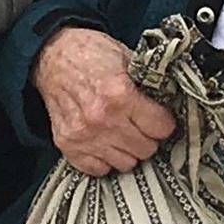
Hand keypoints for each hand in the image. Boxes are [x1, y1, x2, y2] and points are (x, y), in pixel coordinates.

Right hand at [32, 25, 176, 175]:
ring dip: (128, 150)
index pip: (161, 129)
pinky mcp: (67, 145)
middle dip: (148, 137)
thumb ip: (148, 84)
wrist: (51, 55)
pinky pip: (99, 170)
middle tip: (140, 124)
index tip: (160, 117)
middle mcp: (101, 119)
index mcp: (120, 94)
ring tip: (122, 132)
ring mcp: (83, 136)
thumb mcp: (127, 57)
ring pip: (125, 164)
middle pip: (146, 149)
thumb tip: (172, 104)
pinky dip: (104, 159)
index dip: (164, 122)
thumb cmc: (91, 54)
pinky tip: (105, 141)